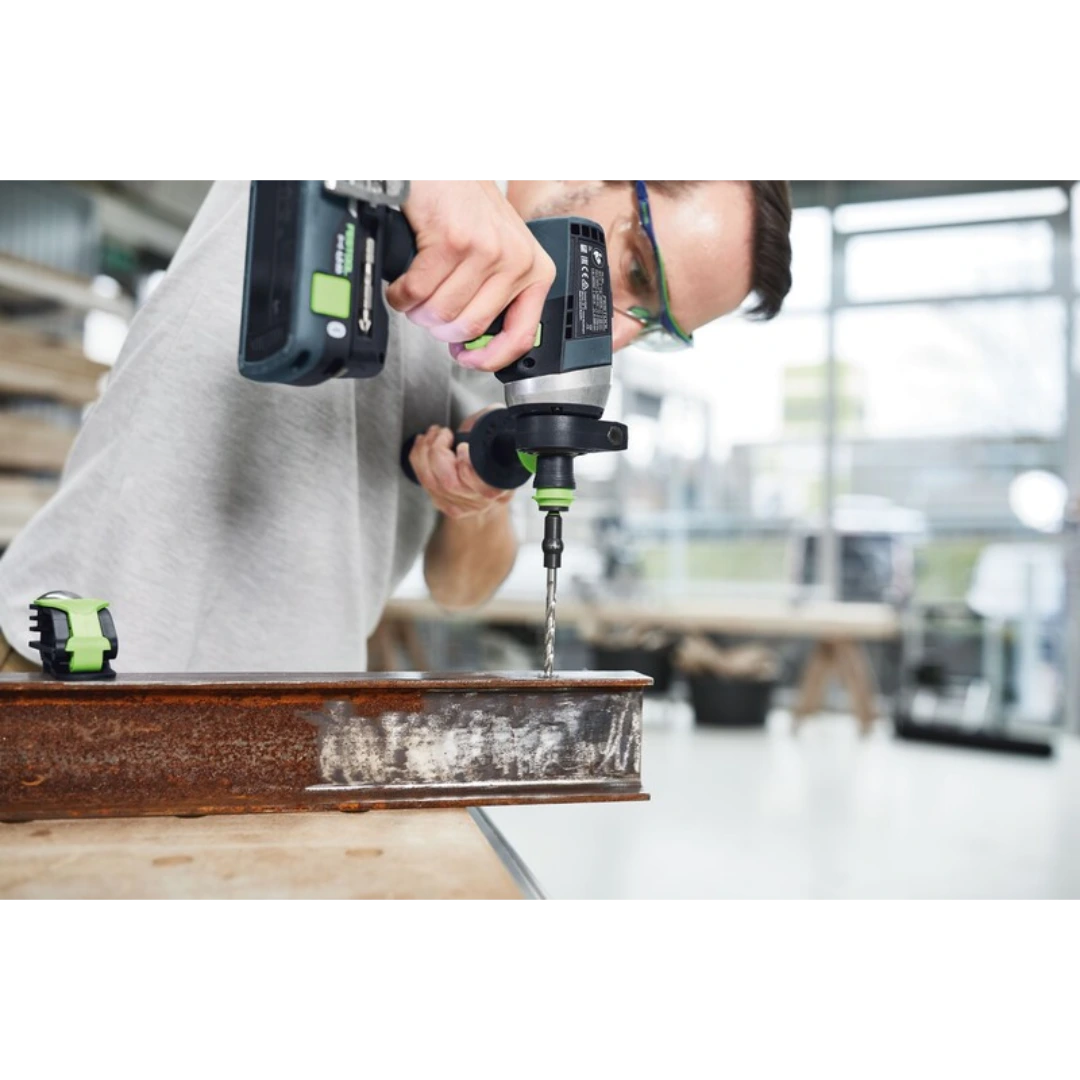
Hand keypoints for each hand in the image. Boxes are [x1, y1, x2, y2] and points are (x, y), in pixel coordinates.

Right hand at [386, 180, 555, 373]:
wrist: (446, 172)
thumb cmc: (468, 210)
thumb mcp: (500, 254)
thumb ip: (494, 297)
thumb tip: (471, 345)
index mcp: (534, 271)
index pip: (521, 335)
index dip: (490, 359)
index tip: (470, 361)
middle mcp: (516, 261)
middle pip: (470, 327)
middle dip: (439, 329)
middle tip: (427, 314)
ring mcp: (486, 250)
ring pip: (442, 312)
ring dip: (417, 312)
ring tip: (413, 296)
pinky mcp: (453, 240)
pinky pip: (419, 290)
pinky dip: (402, 295)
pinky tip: (402, 284)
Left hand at [408, 412, 516, 521]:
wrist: (493, 480)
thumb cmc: (496, 453)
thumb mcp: (502, 439)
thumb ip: (496, 428)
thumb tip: (490, 414)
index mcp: (499, 487)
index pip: (482, 486)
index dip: (466, 465)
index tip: (463, 446)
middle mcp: (480, 501)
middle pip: (449, 483)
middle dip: (438, 452)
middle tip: (442, 433)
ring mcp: (460, 506)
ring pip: (431, 482)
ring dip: (424, 452)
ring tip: (432, 434)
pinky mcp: (443, 504)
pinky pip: (423, 482)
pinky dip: (418, 458)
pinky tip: (423, 443)